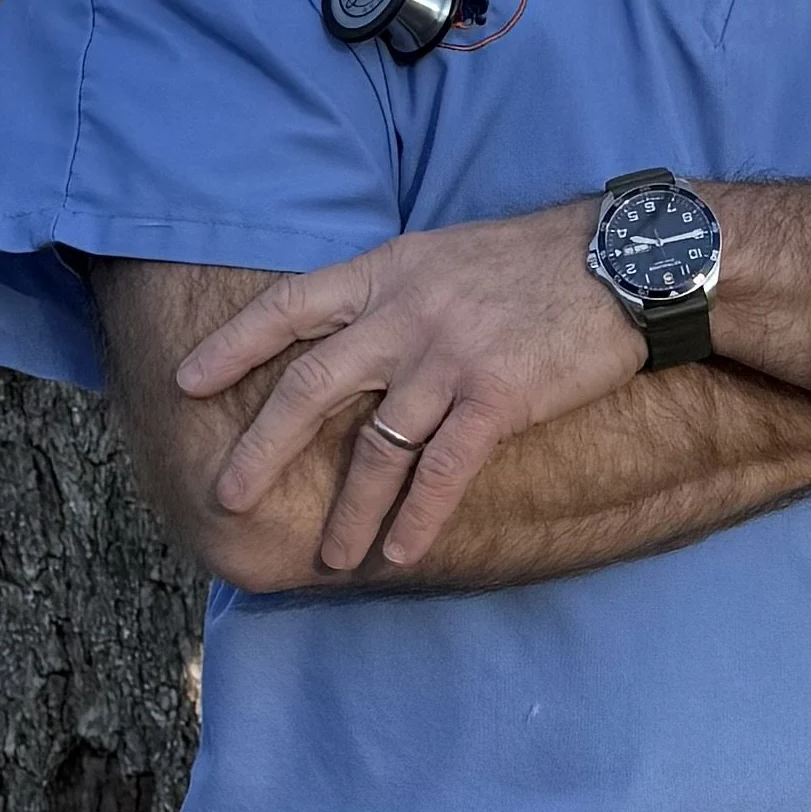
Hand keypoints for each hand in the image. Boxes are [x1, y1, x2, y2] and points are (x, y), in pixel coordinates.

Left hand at [176, 200, 646, 569]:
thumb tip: (355, 328)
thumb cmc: (537, 258)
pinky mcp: (496, 397)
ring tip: (330, 559)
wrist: (623, 260)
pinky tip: (398, 551)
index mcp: (390, 271)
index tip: (187, 381)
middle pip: (312, 386)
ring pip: (375, 447)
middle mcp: (407, 313)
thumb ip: (398, 290)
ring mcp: (450, 356)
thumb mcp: (449, 252)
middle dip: (261, 447)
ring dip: (348, 511)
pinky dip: (415, 519)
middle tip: (225, 496)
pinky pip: (440, 472)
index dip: (235, 345)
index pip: (292, 305)